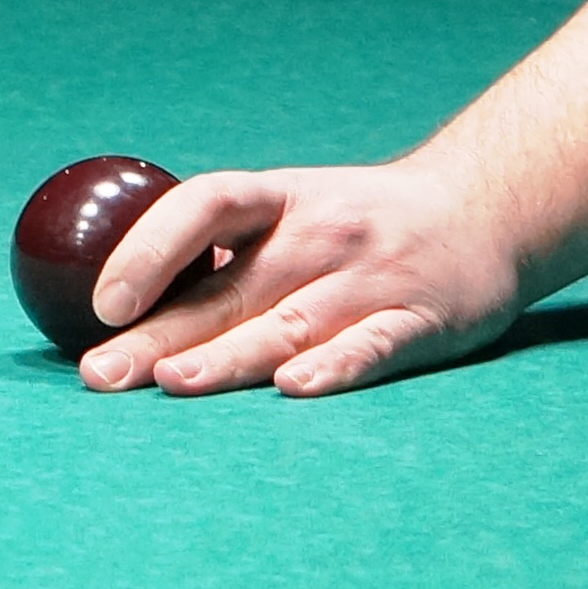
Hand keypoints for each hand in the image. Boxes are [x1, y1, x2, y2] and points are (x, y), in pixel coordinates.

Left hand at [73, 158, 522, 398]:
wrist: (487, 211)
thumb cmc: (362, 225)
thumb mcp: (298, 209)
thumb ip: (227, 251)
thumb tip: (112, 305)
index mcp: (285, 199)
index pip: (209, 203)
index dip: (152, 246)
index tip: (104, 300)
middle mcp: (324, 234)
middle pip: (233, 287)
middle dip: (161, 334)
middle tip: (100, 375)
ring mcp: (372, 279)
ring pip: (289, 324)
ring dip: (228, 356)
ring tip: (171, 383)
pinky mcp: (420, 322)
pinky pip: (372, 347)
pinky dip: (334, 368)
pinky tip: (295, 389)